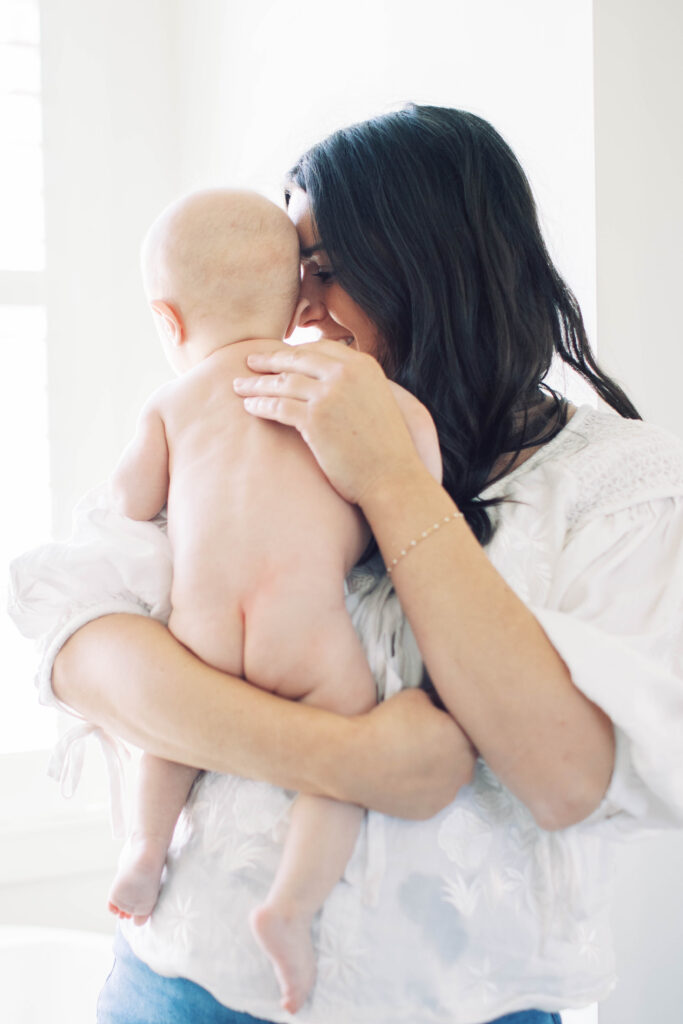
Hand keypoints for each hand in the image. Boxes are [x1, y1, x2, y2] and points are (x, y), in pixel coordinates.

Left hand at [233, 340, 422, 504]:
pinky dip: (260, 405)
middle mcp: (346, 373)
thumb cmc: (386, 448)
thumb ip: (356, 386)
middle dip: (269, 360)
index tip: (279, 355)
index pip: (320, 349)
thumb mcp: (378, 402)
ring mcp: (329, 394)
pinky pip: (278, 407)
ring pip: (283, 382)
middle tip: (250, 361)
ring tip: (239, 385)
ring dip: (257, 383)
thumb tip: (331, 383)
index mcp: (364, 365)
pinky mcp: (315, 419)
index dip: (295, 352)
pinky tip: (248, 407)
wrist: (393, 477)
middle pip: (296, 359)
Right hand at [346, 689, 476, 818]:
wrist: (354, 760)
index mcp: (464, 739)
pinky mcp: (429, 811)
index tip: (438, 721)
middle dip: (451, 747)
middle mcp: (463, 770)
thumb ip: (439, 702)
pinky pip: (434, 796)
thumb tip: (442, 707)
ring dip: (440, 769)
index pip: (471, 728)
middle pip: (465, 756)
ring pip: (451, 778)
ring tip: (414, 758)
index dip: (454, 723)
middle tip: (426, 739)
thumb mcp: (417, 695)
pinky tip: (406, 776)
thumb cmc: (384, 724)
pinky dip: (425, 787)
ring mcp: (446, 794)